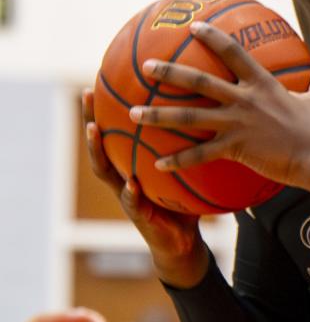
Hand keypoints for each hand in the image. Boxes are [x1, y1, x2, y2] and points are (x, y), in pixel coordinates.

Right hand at [81, 90, 208, 287]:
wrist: (182, 243)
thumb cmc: (184, 201)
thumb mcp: (186, 168)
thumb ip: (190, 146)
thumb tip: (210, 108)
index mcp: (133, 163)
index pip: (117, 130)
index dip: (108, 107)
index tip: (101, 77)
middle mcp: (124, 176)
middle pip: (101, 144)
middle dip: (91, 118)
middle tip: (87, 94)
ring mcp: (127, 197)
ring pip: (105, 171)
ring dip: (97, 151)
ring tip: (94, 130)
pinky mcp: (140, 217)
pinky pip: (132, 202)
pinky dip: (130, 193)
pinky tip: (131, 182)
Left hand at [128, 22, 309, 192]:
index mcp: (262, 83)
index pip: (233, 52)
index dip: (212, 37)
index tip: (192, 27)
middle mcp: (244, 99)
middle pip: (199, 81)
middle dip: (170, 72)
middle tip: (146, 68)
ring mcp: (237, 124)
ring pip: (190, 117)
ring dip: (158, 115)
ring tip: (133, 114)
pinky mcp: (235, 148)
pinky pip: (200, 155)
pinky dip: (178, 160)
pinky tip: (157, 164)